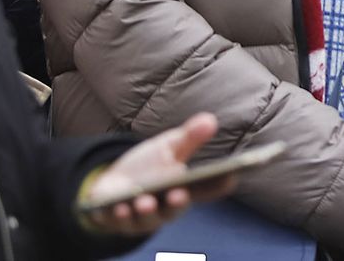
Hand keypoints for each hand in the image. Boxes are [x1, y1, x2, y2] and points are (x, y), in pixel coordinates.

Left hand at [82, 113, 233, 236]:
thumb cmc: (147, 167)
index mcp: (186, 188)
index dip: (221, 184)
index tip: (231, 176)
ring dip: (147, 211)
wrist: (112, 183)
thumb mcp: (168, 148)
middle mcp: (168, 207)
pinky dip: (121, 216)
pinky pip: (121, 223)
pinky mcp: (120, 223)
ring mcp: (145, 218)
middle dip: (177, 203)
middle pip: (177, 208)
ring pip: (148, 219)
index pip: (208, 189)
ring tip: (144, 201)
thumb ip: (189, 138)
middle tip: (178, 194)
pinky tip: (119, 207)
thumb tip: (210, 120)